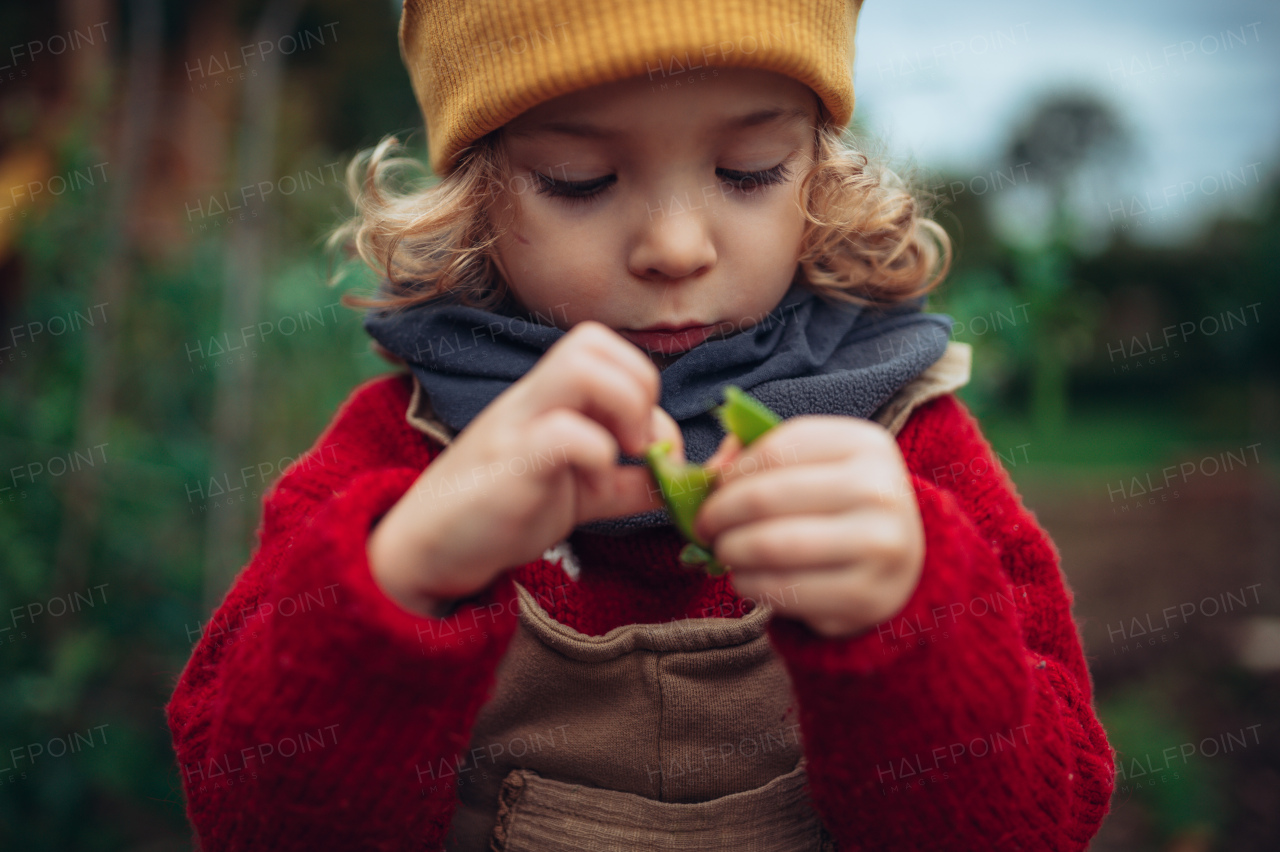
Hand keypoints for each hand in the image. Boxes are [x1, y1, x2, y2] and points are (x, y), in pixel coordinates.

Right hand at [369, 321, 683, 615]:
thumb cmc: (503, 509)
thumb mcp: (581, 492)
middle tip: (639, 444)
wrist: (432, 547)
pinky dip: (598, 456)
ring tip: (624, 456)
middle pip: (593, 340)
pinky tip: (593, 487)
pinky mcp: (511, 464)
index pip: (601, 344)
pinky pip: (565, 433)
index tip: (646, 441)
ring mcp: (518, 426)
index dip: (641, 382)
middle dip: (638, 387)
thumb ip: (629, 482)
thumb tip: (681, 479)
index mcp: (548, 396)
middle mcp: (532, 398)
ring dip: (624, 408)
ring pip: (582, 367)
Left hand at [692, 416, 923, 637]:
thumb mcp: (813, 464)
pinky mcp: (866, 596)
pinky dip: (749, 584)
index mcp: (865, 444)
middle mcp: (879, 490)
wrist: (900, 562)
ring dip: (730, 551)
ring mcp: (878, 545)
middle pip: (766, 498)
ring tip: (723, 552)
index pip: (775, 449)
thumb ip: (757, 455)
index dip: (730, 473)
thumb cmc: (838, 504)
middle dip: (718, 515)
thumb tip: (706, 474)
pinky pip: (784, 590)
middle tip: (704, 527)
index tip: (712, 490)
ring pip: (771, 546)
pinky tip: (745, 579)